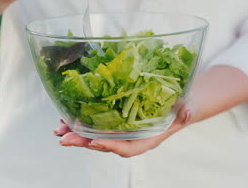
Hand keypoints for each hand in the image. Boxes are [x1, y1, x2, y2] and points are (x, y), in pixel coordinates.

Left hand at [53, 101, 194, 157]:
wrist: (179, 101)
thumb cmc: (184, 105)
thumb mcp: (188, 107)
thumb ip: (187, 111)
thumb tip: (187, 113)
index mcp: (147, 139)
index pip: (127, 147)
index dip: (110, 145)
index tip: (93, 142)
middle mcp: (131, 137)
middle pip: (104, 144)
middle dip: (83, 142)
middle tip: (63, 138)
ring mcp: (121, 131)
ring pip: (95, 136)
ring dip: (76, 134)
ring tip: (58, 129)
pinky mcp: (114, 122)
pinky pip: (95, 125)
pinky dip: (80, 123)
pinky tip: (66, 118)